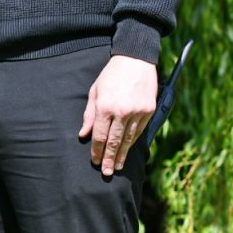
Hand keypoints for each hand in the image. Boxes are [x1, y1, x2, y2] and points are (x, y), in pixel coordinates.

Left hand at [78, 55, 157, 175]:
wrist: (136, 59)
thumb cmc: (111, 75)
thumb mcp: (94, 91)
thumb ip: (89, 115)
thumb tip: (84, 135)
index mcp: (105, 107)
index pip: (100, 135)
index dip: (96, 150)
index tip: (95, 161)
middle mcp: (122, 111)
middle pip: (114, 141)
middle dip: (109, 158)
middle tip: (106, 173)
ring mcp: (138, 112)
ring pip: (128, 139)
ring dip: (122, 154)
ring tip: (116, 166)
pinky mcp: (149, 110)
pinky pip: (139, 131)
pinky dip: (132, 142)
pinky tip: (127, 150)